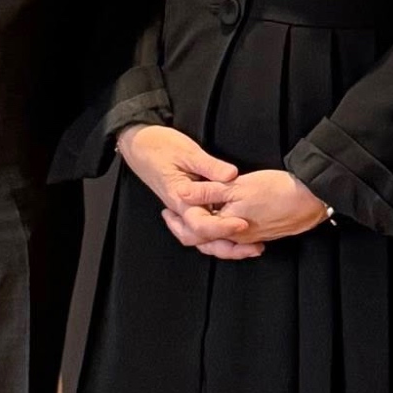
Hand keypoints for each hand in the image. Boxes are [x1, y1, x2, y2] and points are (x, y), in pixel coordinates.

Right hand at [115, 124, 257, 259]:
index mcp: (180, 198)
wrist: (139, 145)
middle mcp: (181, 209)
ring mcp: (183, 210)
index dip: (222, 227)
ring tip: (248, 248)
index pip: (200, 223)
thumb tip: (232, 175)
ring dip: (224, 245)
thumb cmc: (160, 146)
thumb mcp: (187, 151)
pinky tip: (233, 235)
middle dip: (228, 247)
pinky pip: (201, 228)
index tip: (243, 223)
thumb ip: (209, 165)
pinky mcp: (187, 206)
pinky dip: (217, 235)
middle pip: (201, 239)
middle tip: (254, 247)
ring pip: (201, 238)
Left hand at [185, 169, 329, 250]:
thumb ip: (208, 191)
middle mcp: (238, 237)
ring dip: (206, 230)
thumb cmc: (277, 190)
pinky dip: (224, 229)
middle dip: (188, 230)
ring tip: (194, 215)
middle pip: (206, 241)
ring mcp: (252, 236)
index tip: (168, 211)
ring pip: (221, 239)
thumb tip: (182, 193)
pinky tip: (223, 217)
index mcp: (228, 227)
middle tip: (173, 217)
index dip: (178, 222)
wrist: (312, 197)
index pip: (194, 232)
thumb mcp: (237, 187)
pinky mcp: (262, 231)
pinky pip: (236, 236)